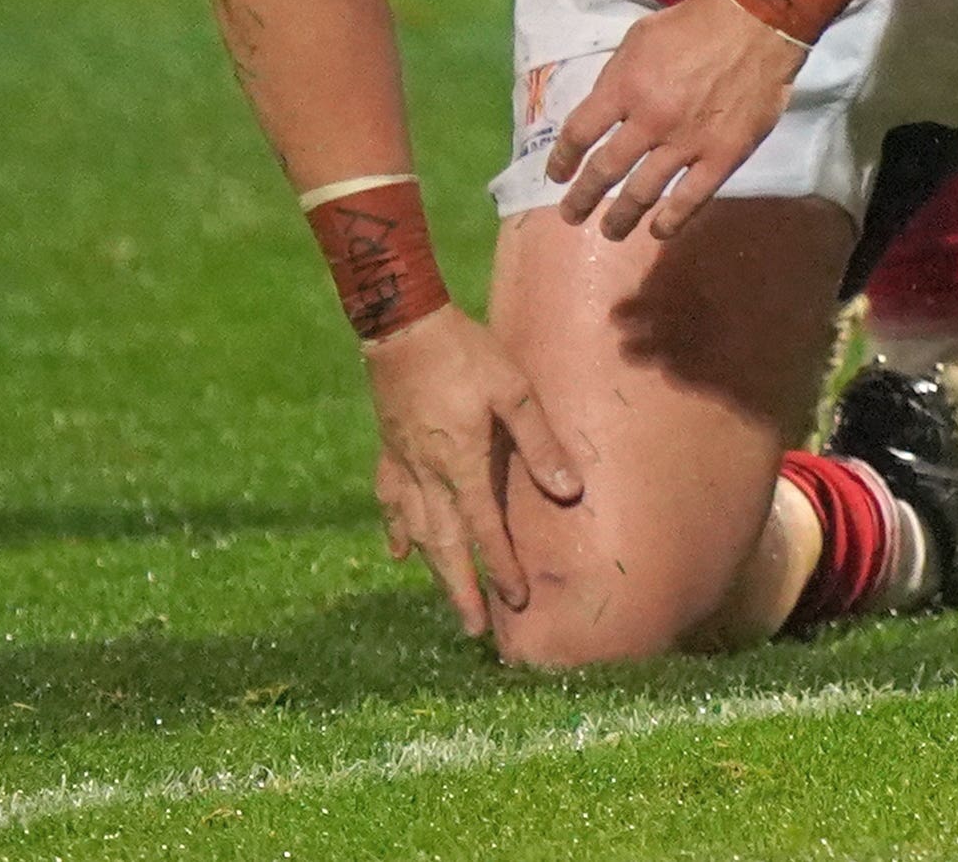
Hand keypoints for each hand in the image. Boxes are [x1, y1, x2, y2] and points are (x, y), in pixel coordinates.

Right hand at [360, 306, 586, 636]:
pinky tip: (401, 553)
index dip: (500, 567)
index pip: (484, 529)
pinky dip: (397, 531)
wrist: (403, 326)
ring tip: (447, 600)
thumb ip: (540, 444)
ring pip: (416, 532)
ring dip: (433, 571)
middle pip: (444, 545)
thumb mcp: (515, 391)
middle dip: (461, 589)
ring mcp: (402, 465)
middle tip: (474, 631)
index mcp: (462, 463)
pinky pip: (390, 503)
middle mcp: (428, 474)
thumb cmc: (467, 354)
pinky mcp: (388, 451)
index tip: (515, 601)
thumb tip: (569, 493)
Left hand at [544, 0, 804, 239]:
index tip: (558, 175)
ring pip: (643, 193)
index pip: (579, 133)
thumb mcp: (642, 35)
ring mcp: (687, 142)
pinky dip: (671, 220)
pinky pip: (691, 199)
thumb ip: (617, 75)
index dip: (562, 160)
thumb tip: (602, 110)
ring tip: (611, 231)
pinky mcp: (723, 155)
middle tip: (572, 215)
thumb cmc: (698, 23)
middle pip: (604, 171)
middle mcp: (650, 119)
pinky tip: (659, 230)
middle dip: (582, 198)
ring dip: (621, 218)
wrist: (762, 23)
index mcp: (625, 85)